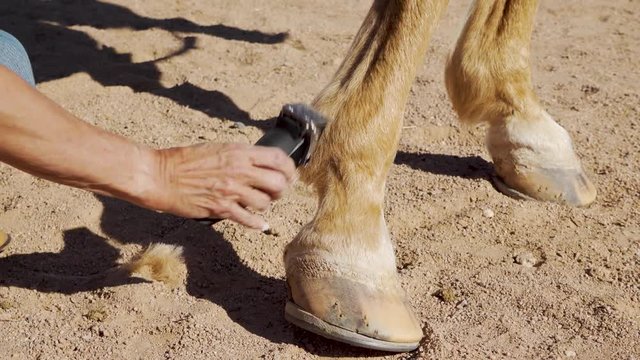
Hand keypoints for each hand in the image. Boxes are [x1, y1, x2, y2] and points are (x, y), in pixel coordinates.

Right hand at [141, 143, 295, 229]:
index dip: (289, 169)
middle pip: (279, 184)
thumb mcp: (217, 148)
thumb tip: (259, 165)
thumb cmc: (184, 160)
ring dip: (265, 205)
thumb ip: (240, 156)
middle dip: (281, 190)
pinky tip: (260, 224)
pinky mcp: (221, 209)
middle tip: (275, 192)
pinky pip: (249, 220)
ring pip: (265, 203)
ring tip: (257, 203)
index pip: (278, 159)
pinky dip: (257, 223)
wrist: (159, 175)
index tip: (288, 174)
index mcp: (239, 152)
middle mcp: (239, 171)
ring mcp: (231, 191)